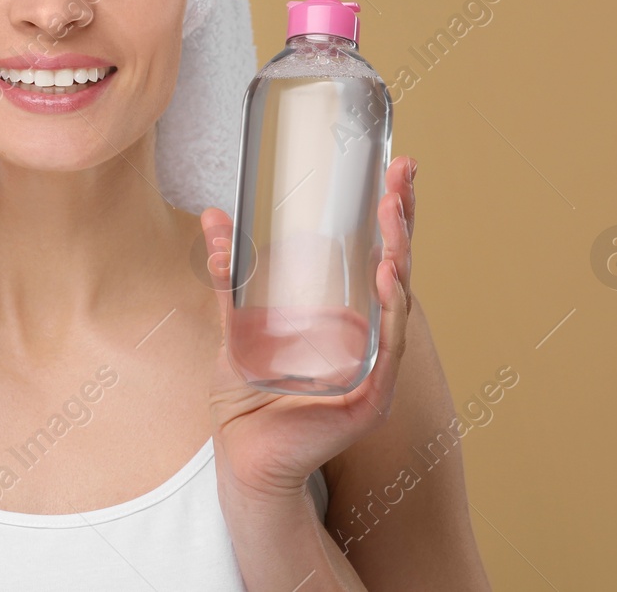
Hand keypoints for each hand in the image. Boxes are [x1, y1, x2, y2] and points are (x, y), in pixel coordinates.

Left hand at [204, 156, 417, 501]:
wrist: (243, 448)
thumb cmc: (248, 392)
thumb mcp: (235, 320)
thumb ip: (229, 271)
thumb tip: (213, 216)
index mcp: (346, 315)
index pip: (377, 254)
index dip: (390, 214)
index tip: (396, 168)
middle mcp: (369, 336)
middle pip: (395, 267)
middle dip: (402, 219)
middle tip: (403, 175)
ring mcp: (375, 364)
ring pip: (397, 300)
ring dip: (399, 254)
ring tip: (394, 214)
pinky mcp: (371, 393)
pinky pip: (388, 345)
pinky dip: (391, 309)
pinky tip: (388, 274)